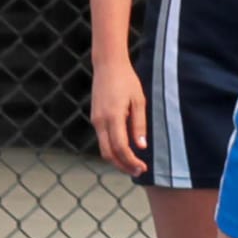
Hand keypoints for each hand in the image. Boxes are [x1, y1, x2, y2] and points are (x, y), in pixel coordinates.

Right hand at [90, 53, 147, 175]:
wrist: (107, 66)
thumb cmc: (127, 81)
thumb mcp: (139, 101)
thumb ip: (139, 124)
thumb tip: (141, 146)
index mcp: (113, 117)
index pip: (120, 147)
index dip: (131, 161)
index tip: (142, 167)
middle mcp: (100, 121)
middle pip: (108, 154)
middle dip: (122, 166)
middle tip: (138, 171)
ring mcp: (95, 120)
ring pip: (103, 149)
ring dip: (117, 159)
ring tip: (133, 164)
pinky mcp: (95, 118)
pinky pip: (102, 140)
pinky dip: (112, 149)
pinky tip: (125, 150)